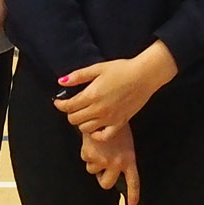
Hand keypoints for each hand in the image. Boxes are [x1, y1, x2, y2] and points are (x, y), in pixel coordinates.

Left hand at [58, 44, 175, 137]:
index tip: (59, 101)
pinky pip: (103, 136)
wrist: (144, 76)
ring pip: (85, 129)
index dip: (60, 104)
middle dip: (70, 113)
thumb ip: (78, 76)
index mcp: (91, 95)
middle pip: (74, 119)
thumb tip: (61, 81)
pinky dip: (97, 134)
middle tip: (73, 106)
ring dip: (82, 122)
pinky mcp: (120, 123)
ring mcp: (109, 118)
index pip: (68, 106)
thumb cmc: (122, 69)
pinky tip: (97, 126)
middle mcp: (99, 109)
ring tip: (85, 114)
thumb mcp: (97, 68)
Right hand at [81, 124, 137, 204]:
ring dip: (93, 160)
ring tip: (97, 145)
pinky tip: (91, 141)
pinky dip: (86, 150)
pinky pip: (85, 159)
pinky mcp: (91, 155)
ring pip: (93, 170)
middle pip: (107, 183)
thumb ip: (120, 155)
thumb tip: (112, 166)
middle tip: (100, 169)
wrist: (103, 111)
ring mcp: (103, 160)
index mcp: (129, 158)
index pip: (133, 182)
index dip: (133, 196)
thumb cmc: (114, 124)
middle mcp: (117, 162)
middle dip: (101, 178)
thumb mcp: (123, 140)